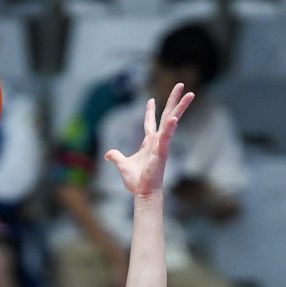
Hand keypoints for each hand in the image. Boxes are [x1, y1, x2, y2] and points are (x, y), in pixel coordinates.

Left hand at [104, 83, 193, 197]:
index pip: (150, 123)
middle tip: (180, 84)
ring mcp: (161, 145)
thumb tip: (107, 154)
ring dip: (180, 107)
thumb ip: (116, 157)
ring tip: (190, 94)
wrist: (143, 192)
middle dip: (173, 100)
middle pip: (166, 115)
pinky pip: (166, 137)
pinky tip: (174, 118)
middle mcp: (157, 141)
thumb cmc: (136, 181)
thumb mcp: (122, 165)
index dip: (150, 111)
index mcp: (149, 142)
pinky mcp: (162, 152)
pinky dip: (170, 127)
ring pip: (172, 122)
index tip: (150, 99)